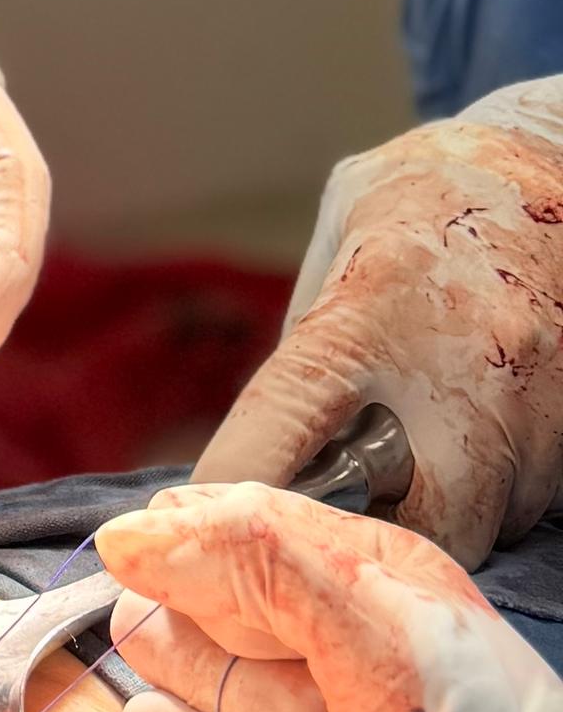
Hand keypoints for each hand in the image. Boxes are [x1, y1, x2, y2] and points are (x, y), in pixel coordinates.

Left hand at [189, 81, 562, 558]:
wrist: (550, 171)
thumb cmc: (425, 200)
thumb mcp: (339, 233)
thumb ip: (308, 336)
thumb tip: (264, 446)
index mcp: (373, 313)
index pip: (284, 425)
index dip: (231, 487)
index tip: (185, 529)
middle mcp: (458, 376)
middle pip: (397, 526)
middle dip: (354, 540)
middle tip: (318, 521)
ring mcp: (527, 418)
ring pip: (469, 533)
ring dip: (422, 520)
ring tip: (399, 468)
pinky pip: (517, 510)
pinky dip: (481, 497)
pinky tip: (462, 446)